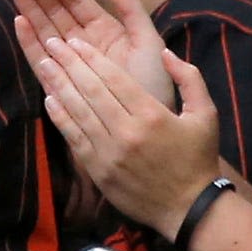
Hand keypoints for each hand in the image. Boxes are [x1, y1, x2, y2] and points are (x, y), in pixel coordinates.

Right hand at [12, 0, 172, 106]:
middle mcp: (83, 44)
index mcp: (104, 31)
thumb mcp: (149, 43)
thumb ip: (132, 12)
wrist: (148, 126)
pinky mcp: (59, 82)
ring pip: (45, 31)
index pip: (77, 2)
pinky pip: (40, 58)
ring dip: (29, 10)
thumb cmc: (154, 86)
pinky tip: (19, 21)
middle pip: (56, 13)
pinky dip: (29, 41)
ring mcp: (70, 63)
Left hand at [28, 27, 222, 233]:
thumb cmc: (198, 159)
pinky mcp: (98, 170)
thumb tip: (165, 52)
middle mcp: (127, 132)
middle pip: (91, 90)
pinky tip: (49, 99)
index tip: (74, 41)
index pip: (114, 77)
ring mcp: (109, 153)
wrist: (189, 209)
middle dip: (69, 64)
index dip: (90, 57)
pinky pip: (74, 138)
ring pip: (78, 112)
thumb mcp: (207, 114)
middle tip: (52, 43)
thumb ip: (189, 78)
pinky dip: (60, 117)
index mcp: (152, 114)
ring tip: (44, 63)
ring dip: (58, 85)